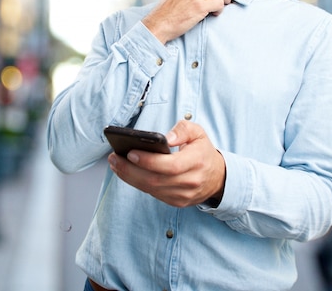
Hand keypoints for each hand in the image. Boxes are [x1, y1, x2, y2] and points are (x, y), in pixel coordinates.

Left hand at [108, 120, 225, 207]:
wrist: (217, 177)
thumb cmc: (202, 151)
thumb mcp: (198, 133)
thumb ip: (183, 129)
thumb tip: (166, 138)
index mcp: (197, 162)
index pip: (170, 166)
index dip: (149, 161)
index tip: (130, 152)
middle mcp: (190, 182)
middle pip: (156, 180)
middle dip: (130, 170)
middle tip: (114, 158)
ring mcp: (183, 195)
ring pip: (151, 189)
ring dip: (129, 177)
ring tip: (115, 163)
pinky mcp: (176, 202)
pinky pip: (153, 194)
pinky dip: (137, 183)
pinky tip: (125, 172)